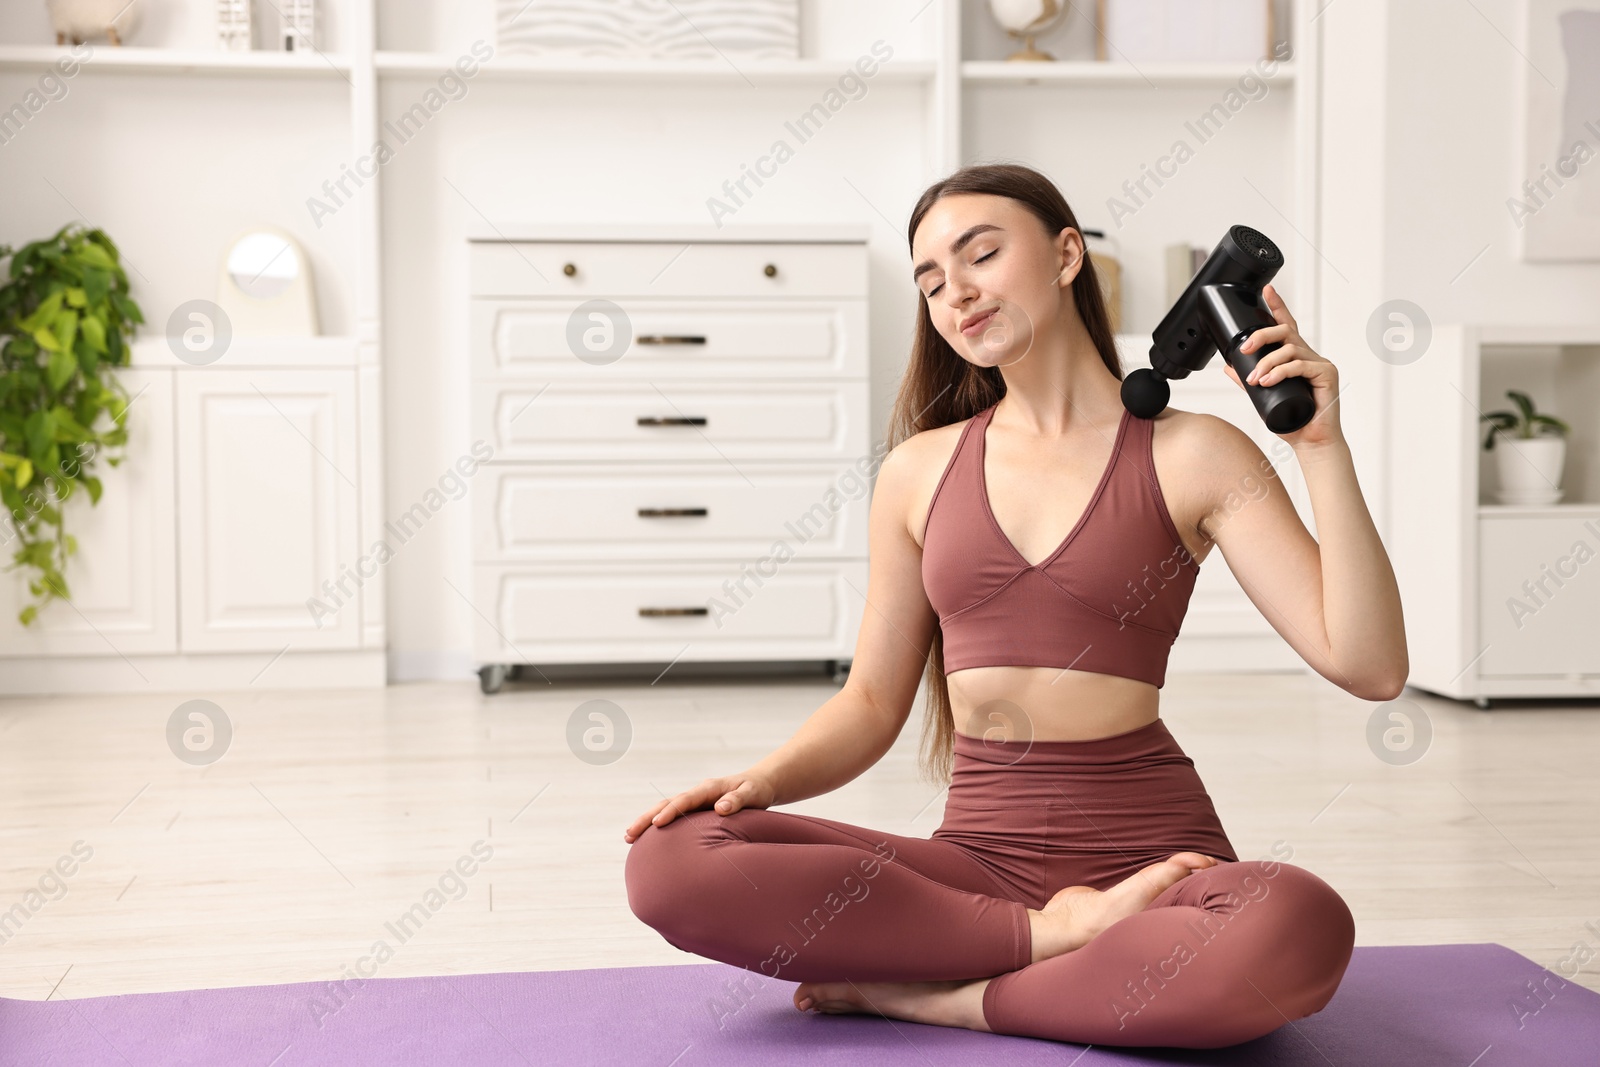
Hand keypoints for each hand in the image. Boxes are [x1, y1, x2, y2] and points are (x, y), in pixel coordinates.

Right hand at [623, 772, 776, 843]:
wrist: (758, 785)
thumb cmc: (757, 790)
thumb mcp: (753, 793)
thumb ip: (738, 799)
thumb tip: (720, 809)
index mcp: (709, 788)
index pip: (685, 800)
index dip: (670, 812)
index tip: (656, 824)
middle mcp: (697, 793)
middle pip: (667, 803)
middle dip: (646, 818)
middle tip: (629, 834)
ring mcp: (694, 802)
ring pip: (665, 809)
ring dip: (647, 821)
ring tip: (628, 837)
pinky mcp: (695, 811)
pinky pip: (673, 817)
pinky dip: (658, 825)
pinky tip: (646, 840)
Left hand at [1222, 283, 1343, 449]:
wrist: (1312, 441)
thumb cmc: (1291, 420)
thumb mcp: (1263, 396)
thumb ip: (1247, 380)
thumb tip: (1227, 366)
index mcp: (1296, 357)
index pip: (1286, 326)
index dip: (1277, 306)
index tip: (1267, 290)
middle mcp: (1309, 356)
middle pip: (1285, 332)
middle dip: (1262, 335)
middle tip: (1244, 348)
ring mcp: (1320, 364)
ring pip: (1289, 349)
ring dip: (1267, 362)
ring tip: (1256, 378)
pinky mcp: (1326, 374)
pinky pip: (1299, 365)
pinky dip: (1280, 372)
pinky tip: (1268, 381)